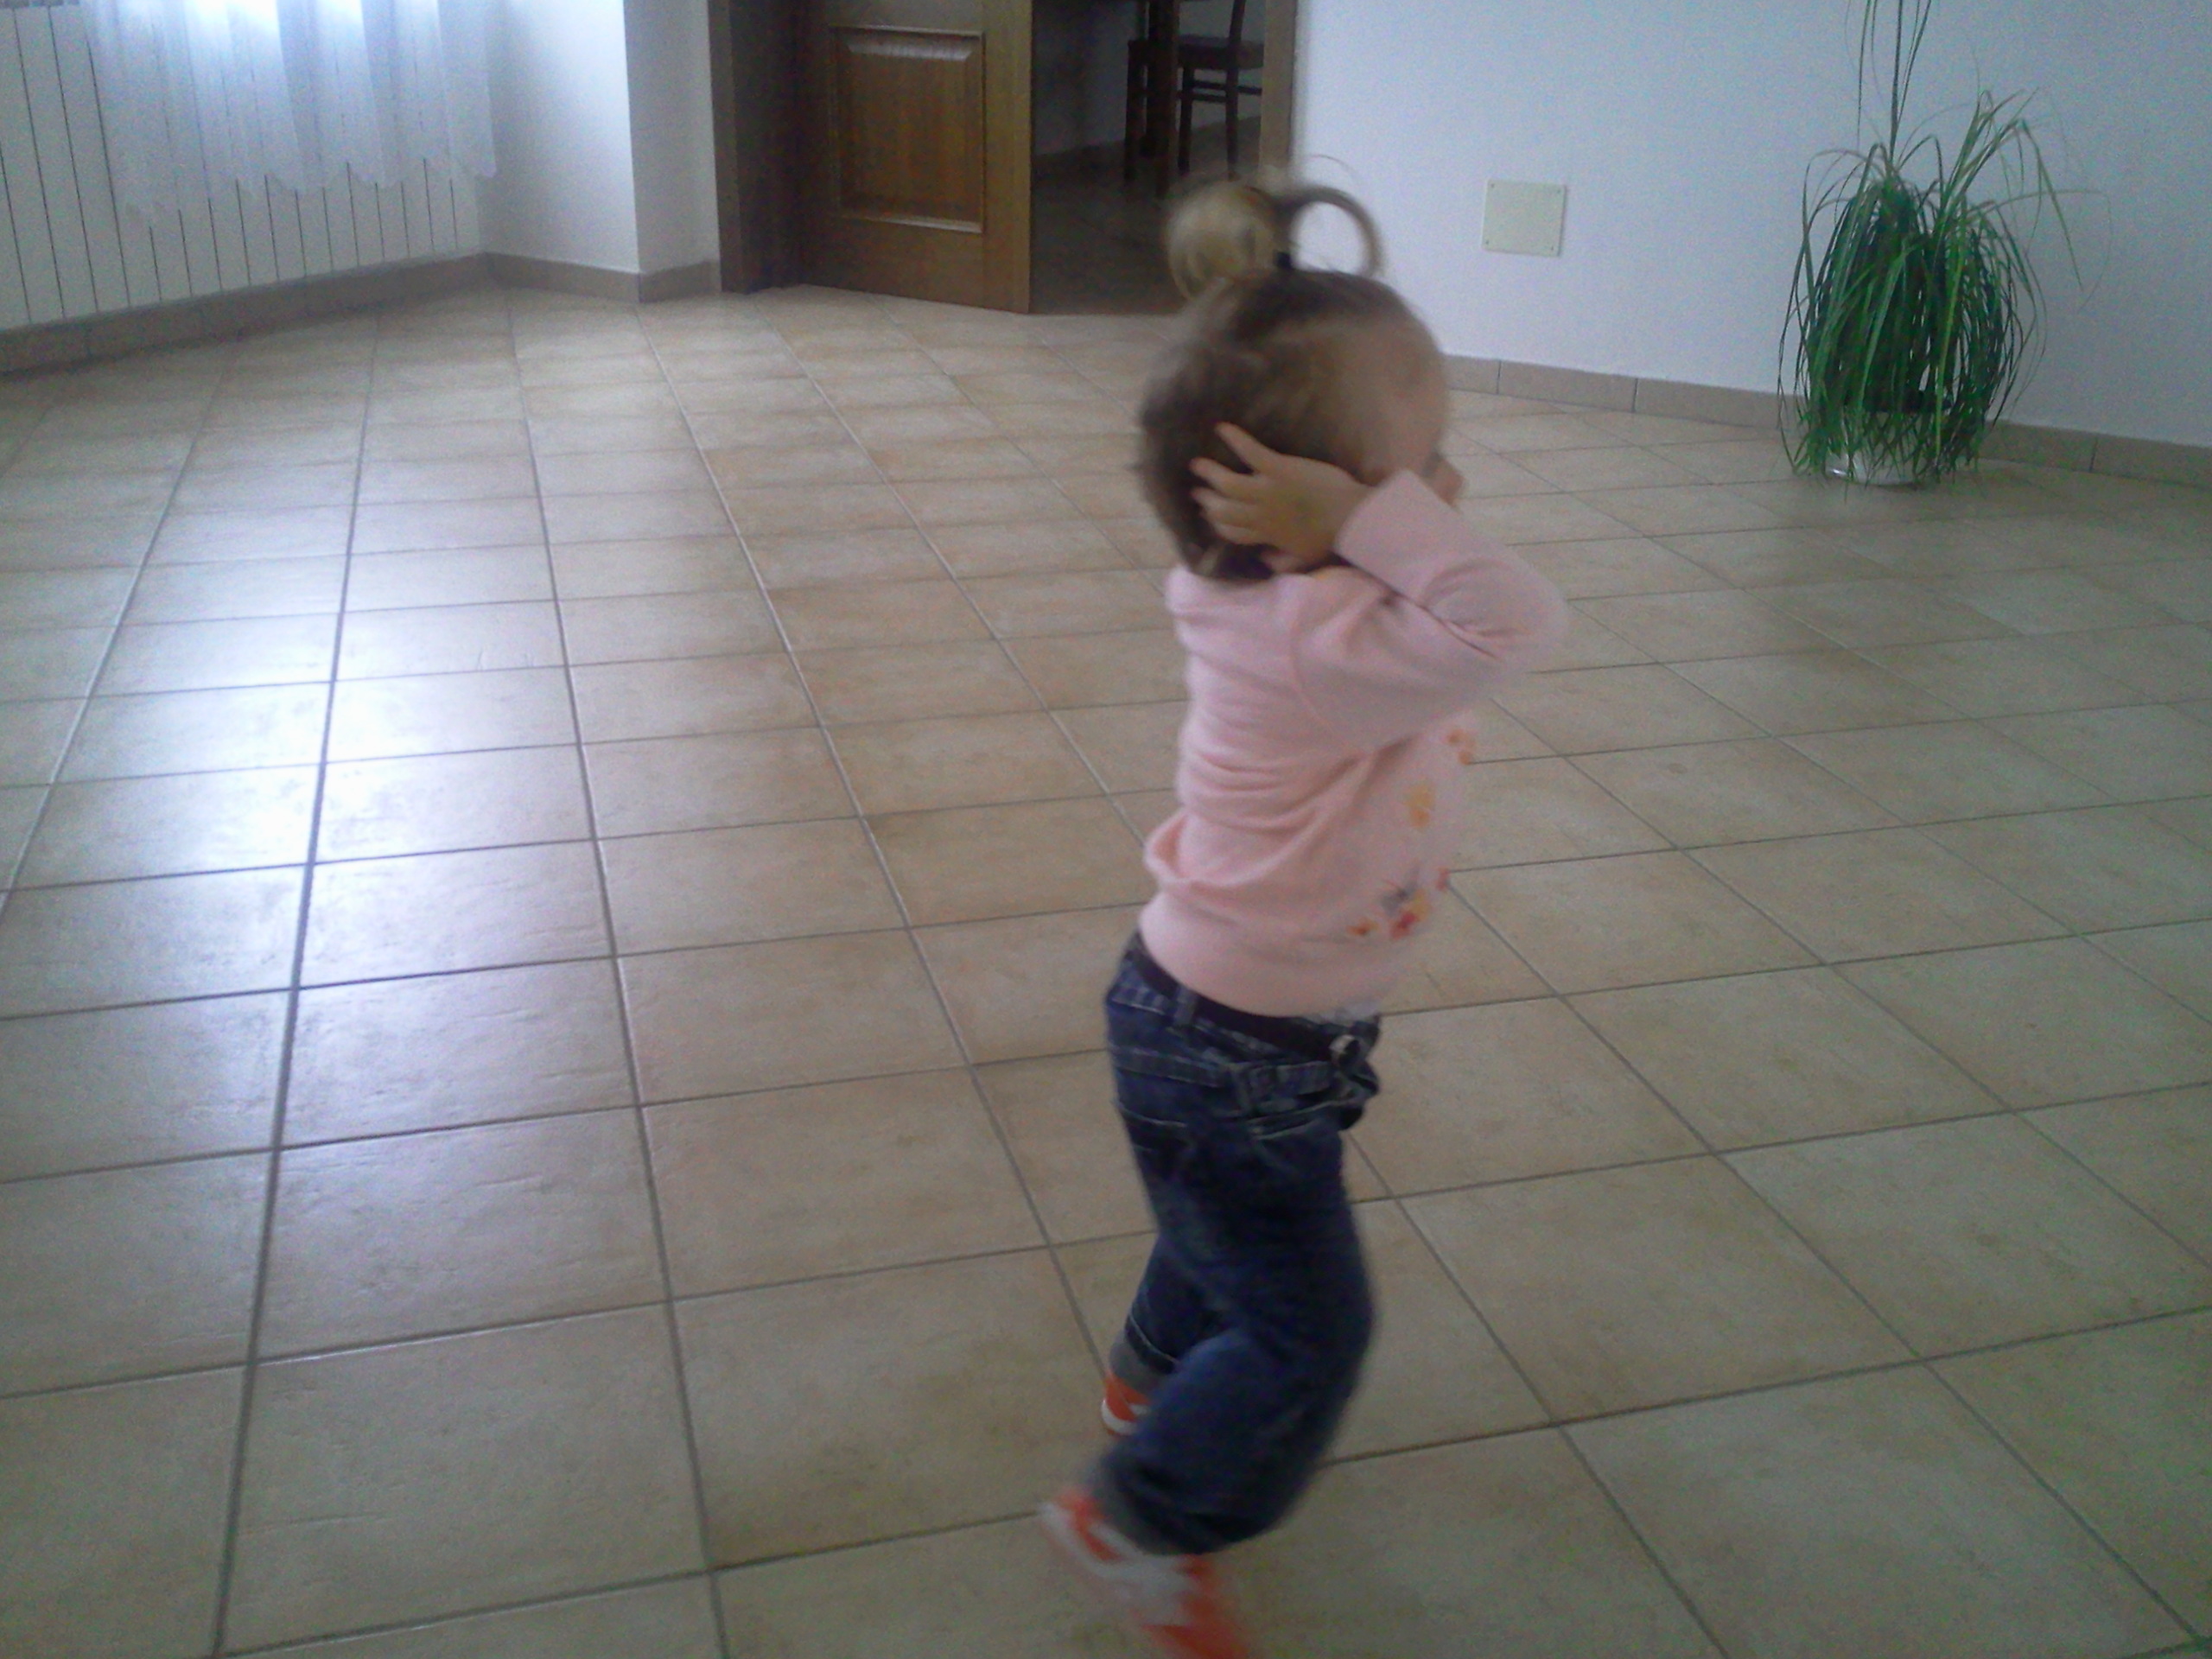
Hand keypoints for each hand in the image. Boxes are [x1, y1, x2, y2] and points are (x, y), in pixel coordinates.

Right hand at [1191, 424, 1370, 574]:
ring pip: (1227, 483)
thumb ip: (1282, 563)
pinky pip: (1251, 452)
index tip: (1209, 517)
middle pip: (1222, 509)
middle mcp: (1258, 514)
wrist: (1349, 518)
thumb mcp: (1304, 559)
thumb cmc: (1330, 538)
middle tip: (1197, 491)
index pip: (1231, 532)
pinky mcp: (1277, 469)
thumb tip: (1264, 561)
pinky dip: (1236, 439)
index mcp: (1264, 534)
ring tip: (1197, 464)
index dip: (1217, 525)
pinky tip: (1222, 428)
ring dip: (1210, 472)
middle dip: (1206, 500)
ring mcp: (1266, 491)